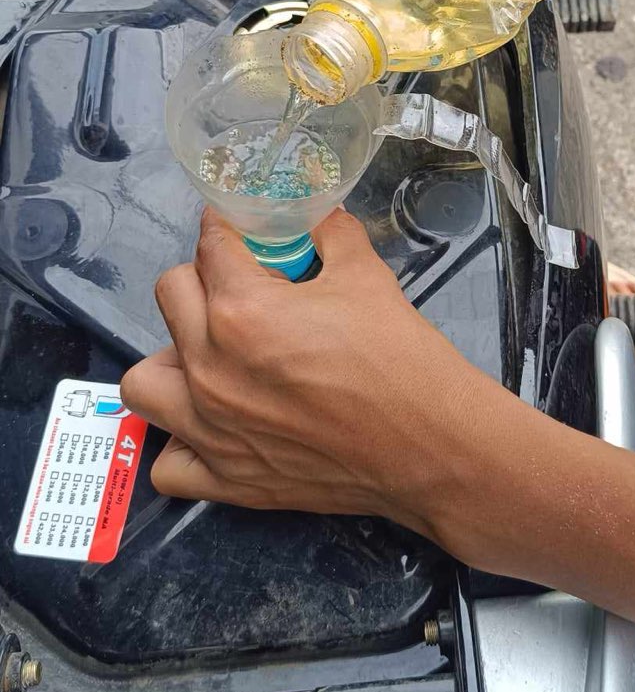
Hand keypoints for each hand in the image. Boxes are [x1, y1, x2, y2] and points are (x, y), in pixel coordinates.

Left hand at [121, 207, 516, 541]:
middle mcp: (210, 366)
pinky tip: (214, 425)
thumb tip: (314, 213)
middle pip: (170, 295)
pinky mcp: (225, 478)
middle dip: (203, 280)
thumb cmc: (402, 360)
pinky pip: (166, 462)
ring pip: (145, 380)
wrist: (432, 445)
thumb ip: (329, 235)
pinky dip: (181, 443)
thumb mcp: (367, 275)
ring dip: (172, 358)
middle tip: (241, 288)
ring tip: (212, 356)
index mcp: (242, 310)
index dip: (228, 229)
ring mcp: (210, 428)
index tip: (239, 232)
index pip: (210, 245)